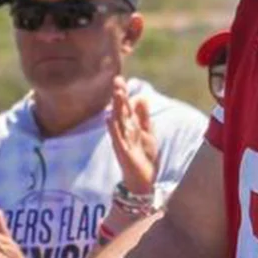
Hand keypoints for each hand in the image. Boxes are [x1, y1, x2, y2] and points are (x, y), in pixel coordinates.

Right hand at [106, 78, 157, 196]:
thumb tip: (142, 98)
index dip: (124, 93)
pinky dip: (113, 128)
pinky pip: (116, 138)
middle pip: (121, 110)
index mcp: (131, 126)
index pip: (126, 106)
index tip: (120, 79)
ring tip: (116, 93)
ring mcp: (122, 140)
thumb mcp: (148, 132)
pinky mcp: (122, 151)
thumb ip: (144, 117)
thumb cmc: (144, 155)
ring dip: (116, 107)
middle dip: (119, 95)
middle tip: (117, 80)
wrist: (143, 178)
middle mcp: (124, 131)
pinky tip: (109, 118)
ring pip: (118, 121)